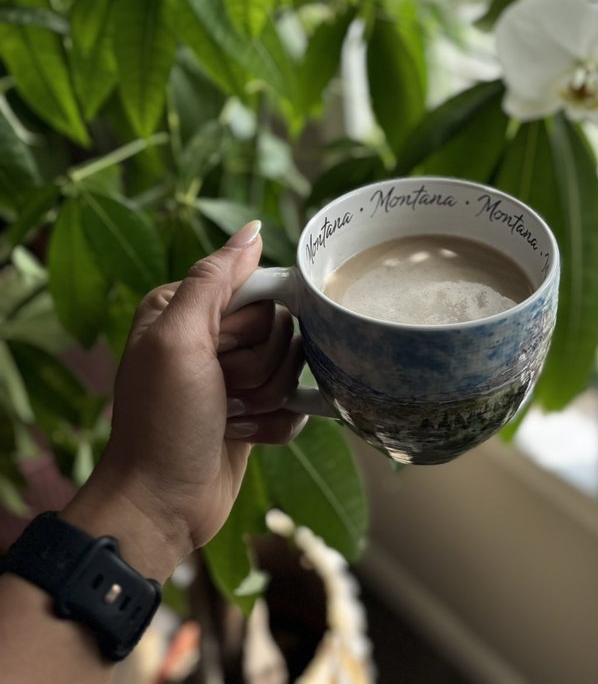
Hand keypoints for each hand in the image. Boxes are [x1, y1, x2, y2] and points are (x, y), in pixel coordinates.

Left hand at [63, 221, 305, 580]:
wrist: (161, 505)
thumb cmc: (161, 423)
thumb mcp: (177, 341)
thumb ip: (212, 279)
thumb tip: (251, 230)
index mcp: (185, 307)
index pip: (259, 288)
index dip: (254, 325)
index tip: (225, 351)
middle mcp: (209, 334)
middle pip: (281, 328)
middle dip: (259, 367)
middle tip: (221, 391)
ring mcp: (234, 373)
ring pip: (293, 365)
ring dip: (265, 398)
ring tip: (226, 416)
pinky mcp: (255, 408)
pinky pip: (297, 403)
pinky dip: (275, 424)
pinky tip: (240, 435)